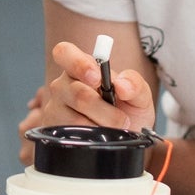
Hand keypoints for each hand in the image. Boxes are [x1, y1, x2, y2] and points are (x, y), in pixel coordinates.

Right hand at [18, 42, 155, 163]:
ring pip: (75, 118)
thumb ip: (135, 84)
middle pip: (77, 92)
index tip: (97, 78)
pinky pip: (70, 135)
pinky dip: (91, 139)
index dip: (78, 63)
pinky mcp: (54, 131)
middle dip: (105, 109)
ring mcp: (55, 108)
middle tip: (122, 119)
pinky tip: (99, 137)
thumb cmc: (128, 112)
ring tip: (111, 129)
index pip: (64, 53)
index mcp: (81, 67)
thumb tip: (122, 85)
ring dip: (100, 126)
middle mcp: (63, 85)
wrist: (126, 141)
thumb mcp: (140, 96)